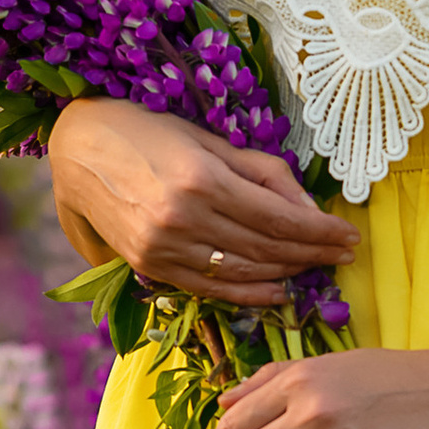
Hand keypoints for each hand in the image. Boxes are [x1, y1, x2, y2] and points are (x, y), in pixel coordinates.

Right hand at [47, 98, 359, 309]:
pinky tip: (279, 291)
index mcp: (202, 180)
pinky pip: (212, 289)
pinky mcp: (150, 267)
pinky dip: (250, 294)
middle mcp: (183, 219)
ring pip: (244, 273)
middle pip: (267, 249)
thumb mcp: (211, 141)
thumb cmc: (150, 133)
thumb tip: (311, 211)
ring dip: (288, 275)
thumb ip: (264, 174)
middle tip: (344, 253)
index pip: (280, 220)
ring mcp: (164, 248)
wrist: (79, 148)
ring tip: (317, 268)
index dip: (321, 233)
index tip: (349, 236)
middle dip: (313, 254)